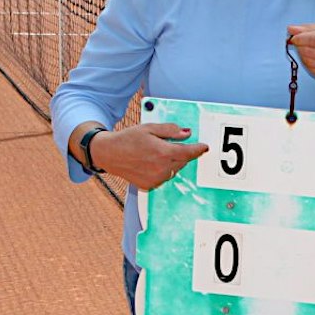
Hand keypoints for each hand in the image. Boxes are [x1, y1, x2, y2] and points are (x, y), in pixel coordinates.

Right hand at [90, 122, 209, 189]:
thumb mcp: (149, 128)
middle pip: (182, 161)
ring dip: (173, 162)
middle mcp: (161, 169)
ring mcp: (156, 179)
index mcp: (162, 153)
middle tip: (170, 144)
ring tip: (157, 153)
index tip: (205, 147)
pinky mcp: (150, 185)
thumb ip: (170, 130)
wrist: (109, 154)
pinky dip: (164, 169)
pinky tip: (151, 162)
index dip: (198, 149)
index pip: (188, 152)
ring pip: (174, 170)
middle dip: (182, 152)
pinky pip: (165, 177)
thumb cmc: (128, 138)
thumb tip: (187, 133)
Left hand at [286, 23, 314, 82]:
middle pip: (308, 51)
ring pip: (307, 61)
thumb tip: (290, 29)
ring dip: (302, 54)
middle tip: (299, 41)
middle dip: (300, 46)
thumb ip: (308, 28)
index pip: (314, 39)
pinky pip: (310, 69)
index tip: (293, 38)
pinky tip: (311, 57)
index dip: (300, 39)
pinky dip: (306, 62)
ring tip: (305, 48)